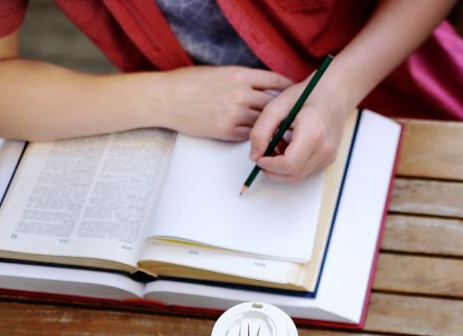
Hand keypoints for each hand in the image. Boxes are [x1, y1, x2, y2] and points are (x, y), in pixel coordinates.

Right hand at [160, 66, 292, 140]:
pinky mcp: (227, 131)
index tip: (295, 92)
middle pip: (274, 103)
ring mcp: (234, 113)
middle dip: (285, 109)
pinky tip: (263, 136)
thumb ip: (244, 79)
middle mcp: (240, 94)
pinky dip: (257, 134)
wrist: (166, 99)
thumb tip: (267, 87)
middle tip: (296, 114)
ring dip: (274, 125)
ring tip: (283, 128)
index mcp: (239, 74)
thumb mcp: (220, 72)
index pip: (275, 80)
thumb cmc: (190, 82)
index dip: (288, 87)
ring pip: (265, 121)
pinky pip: (251, 134)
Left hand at [249, 78, 350, 182]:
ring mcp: (329, 156)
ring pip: (299, 176)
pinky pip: (307, 171)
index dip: (270, 166)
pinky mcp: (329, 159)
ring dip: (282, 168)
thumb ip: (261, 131)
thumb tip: (254, 156)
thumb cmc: (306, 95)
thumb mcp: (276, 106)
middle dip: (274, 171)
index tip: (258, 157)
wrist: (334, 94)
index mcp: (313, 133)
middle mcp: (325, 149)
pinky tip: (288, 147)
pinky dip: (293, 165)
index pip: (289, 164)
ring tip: (277, 146)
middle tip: (262, 157)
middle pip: (294, 175)